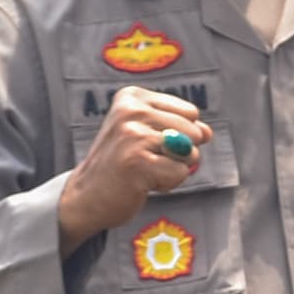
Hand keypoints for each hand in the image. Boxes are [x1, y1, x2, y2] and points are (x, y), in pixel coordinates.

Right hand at [55, 87, 214, 245]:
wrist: (86, 197)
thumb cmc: (121, 164)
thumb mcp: (148, 135)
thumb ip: (182, 128)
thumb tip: (208, 133)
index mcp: (132, 96)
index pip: (190, 113)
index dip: (179, 135)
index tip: (146, 144)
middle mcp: (131, 110)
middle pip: (194, 131)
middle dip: (178, 154)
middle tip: (144, 161)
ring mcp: (133, 135)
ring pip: (189, 153)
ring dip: (172, 169)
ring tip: (143, 171)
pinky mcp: (137, 162)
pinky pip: (180, 173)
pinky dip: (167, 184)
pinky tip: (141, 183)